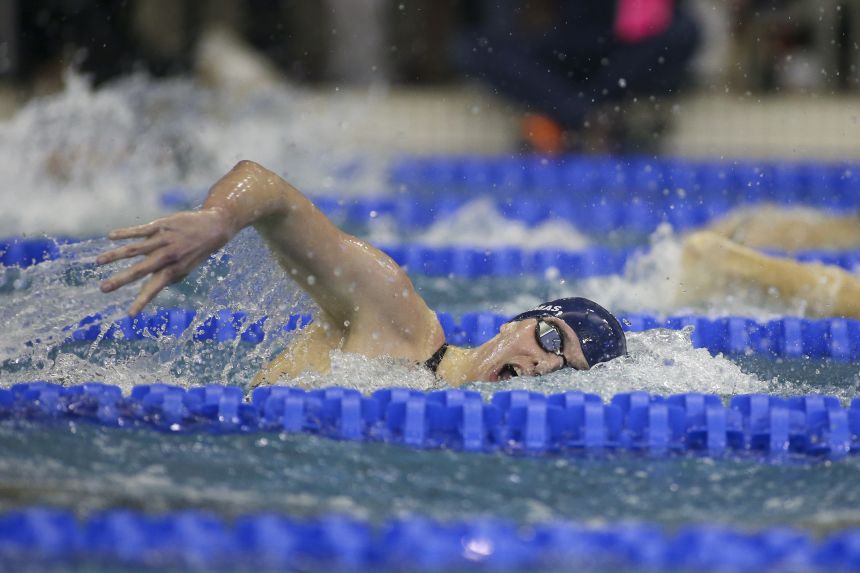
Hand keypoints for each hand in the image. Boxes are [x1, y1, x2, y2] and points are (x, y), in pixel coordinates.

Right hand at [97, 208, 235, 314]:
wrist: (214, 228)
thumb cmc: (197, 251)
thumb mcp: (187, 268)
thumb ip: (169, 277)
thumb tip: (151, 287)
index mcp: (173, 270)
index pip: (154, 289)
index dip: (142, 302)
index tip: (130, 315)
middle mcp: (167, 256)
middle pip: (140, 270)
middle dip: (121, 280)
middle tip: (103, 288)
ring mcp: (163, 240)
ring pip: (136, 249)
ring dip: (115, 255)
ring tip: (98, 262)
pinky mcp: (161, 225)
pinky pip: (141, 230)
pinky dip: (125, 233)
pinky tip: (110, 236)